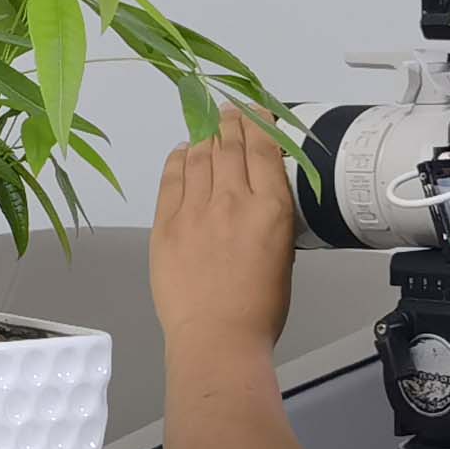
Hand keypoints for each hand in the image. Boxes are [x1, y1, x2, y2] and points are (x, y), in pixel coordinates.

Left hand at [150, 107, 297, 349]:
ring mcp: (194, 210)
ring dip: (205, 135)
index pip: (264, 148)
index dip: (260, 122)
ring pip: (199, 156)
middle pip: (229, 144)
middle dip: (231, 121)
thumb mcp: (284, 253)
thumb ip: (270, 215)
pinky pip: (171, 178)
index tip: (258, 111)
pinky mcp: (165, 224)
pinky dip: (178, 159)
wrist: (216, 337)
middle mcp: (232, 200)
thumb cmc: (259, 307)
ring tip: (209, 125)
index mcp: (270, 208)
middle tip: (230, 110)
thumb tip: (259, 192)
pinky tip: (183, 152)